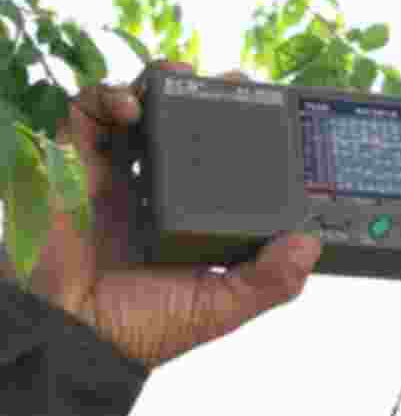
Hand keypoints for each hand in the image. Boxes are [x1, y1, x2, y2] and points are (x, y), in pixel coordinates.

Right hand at [1, 61, 321, 369]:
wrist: (79, 339)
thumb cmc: (146, 328)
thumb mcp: (223, 304)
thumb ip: (270, 280)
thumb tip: (310, 244)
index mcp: (195, 216)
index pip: (225, 162)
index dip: (247, 135)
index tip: (274, 114)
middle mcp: (159, 191)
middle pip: (184, 126)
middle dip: (207, 97)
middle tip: (234, 84)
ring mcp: (117, 177)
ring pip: (139, 109)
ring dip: (161, 85)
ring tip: (184, 76)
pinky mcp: (76, 169)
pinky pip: (86, 116)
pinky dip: (107, 98)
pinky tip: (131, 106)